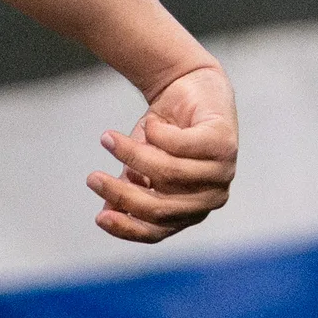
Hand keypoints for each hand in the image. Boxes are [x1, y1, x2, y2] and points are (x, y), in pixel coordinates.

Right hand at [88, 57, 237, 243]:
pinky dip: (157, 133)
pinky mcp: (225, 145)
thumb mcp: (138, 165)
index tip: (98, 217)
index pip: (158, 231)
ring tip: (108, 138)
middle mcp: (211, 197)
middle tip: (92, 178)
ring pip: (168, 174)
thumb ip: (128, 189)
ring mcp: (222, 173)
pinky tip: (152, 122)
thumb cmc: (161, 133)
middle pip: (161, 207)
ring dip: (133, 155)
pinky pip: (181, 146)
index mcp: (190, 210)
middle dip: (122, 193)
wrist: (186, 87)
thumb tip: (107, 214)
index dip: (128, 228)